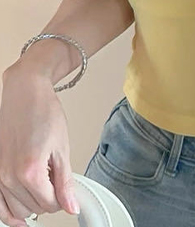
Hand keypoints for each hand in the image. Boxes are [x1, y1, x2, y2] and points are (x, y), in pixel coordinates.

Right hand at [0, 68, 80, 225]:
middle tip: (56, 180)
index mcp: (29, 171)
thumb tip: (72, 206)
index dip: (63, 198)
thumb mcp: (62, 148)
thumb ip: (65, 182)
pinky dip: (10, 212)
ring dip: (32, 203)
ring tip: (43, 183)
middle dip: (49, 199)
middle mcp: (8, 178)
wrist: (25, 95)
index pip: (50, 204)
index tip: (68, 188)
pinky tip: (22, 211)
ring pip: (17, 211)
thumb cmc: (44, 113)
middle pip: (34, 209)